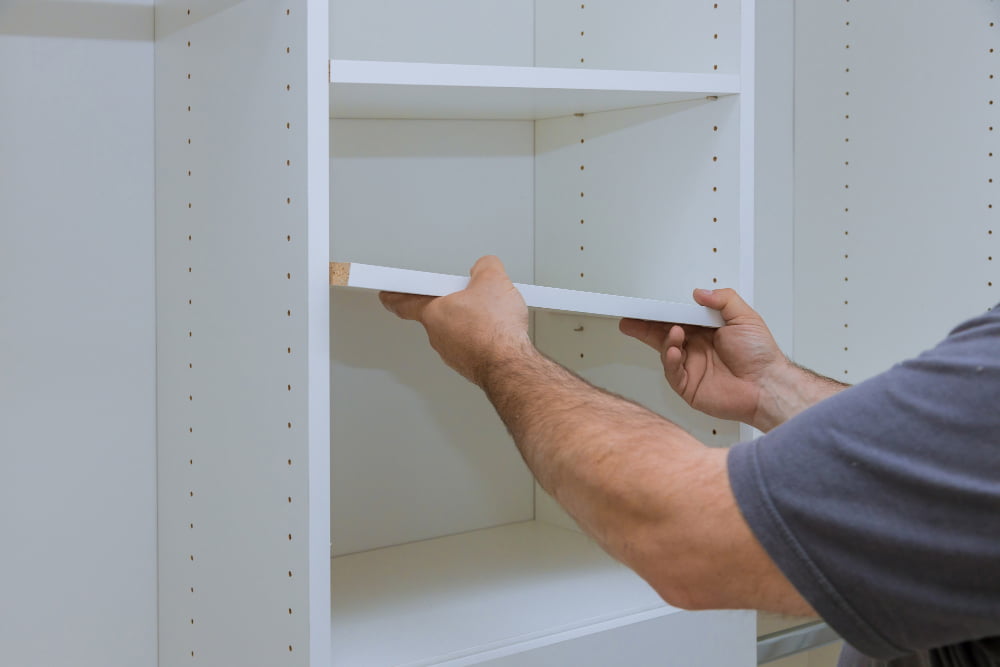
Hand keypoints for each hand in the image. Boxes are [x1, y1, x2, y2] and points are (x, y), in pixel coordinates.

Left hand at [379, 256, 533, 385]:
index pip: (404, 302)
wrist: (510, 364)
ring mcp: (454, 353)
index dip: (395, 296)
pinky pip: (472, 345)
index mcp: (434, 313)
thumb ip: (485, 267)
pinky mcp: (470, 365)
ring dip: (470, 322)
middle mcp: (438, 336)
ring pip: (457, 331)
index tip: (387, 295)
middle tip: (468, 293)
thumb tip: (486, 266)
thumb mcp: (493, 280)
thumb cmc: (495, 332)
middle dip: (452, 303)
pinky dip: (483, 338)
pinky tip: (499, 331)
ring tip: (491, 313)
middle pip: (438, 314)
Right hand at [619, 289, 788, 429]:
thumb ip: (723, 299)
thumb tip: (701, 292)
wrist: (768, 386)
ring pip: (666, 351)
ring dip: (665, 340)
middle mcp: (697, 348)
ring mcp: (691, 367)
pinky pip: (672, 372)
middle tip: (631, 319)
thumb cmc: (761, 356)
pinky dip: (669, 361)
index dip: (662, 312)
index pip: (678, 318)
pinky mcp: (688, 386)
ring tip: (675, 333)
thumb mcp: (745, 317)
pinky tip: (673, 351)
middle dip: (645, 326)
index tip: (647, 306)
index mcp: (707, 331)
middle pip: (664, 334)